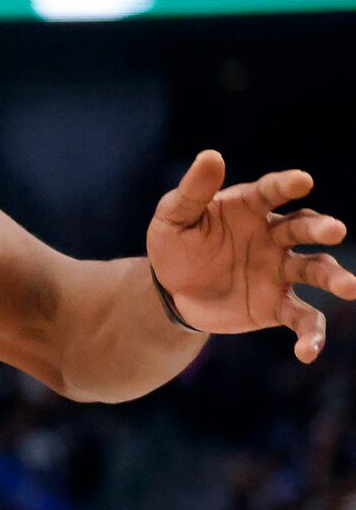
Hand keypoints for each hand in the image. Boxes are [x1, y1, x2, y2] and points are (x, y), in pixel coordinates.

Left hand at [146, 151, 355, 361]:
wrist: (173, 292)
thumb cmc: (176, 246)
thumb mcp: (173, 219)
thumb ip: (192, 192)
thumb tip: (211, 155)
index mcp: (250, 209)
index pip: (271, 192)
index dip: (286, 185)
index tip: (302, 180)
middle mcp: (274, 236)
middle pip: (303, 229)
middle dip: (321, 228)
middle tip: (335, 230)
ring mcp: (280, 270)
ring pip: (315, 270)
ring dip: (334, 278)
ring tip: (351, 288)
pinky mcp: (277, 304)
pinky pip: (301, 318)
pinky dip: (310, 334)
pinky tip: (307, 353)